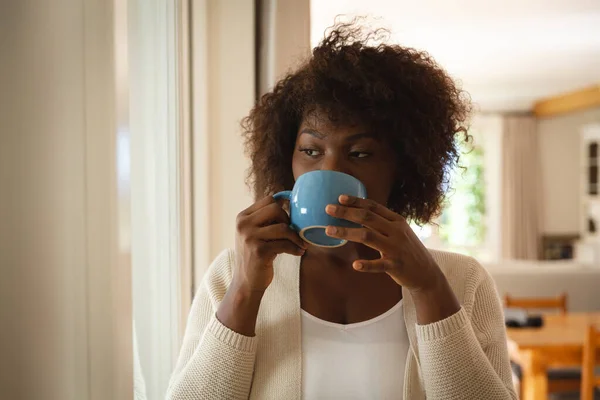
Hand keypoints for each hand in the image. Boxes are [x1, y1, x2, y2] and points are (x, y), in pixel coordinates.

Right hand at [234, 196, 306, 293]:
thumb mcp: (254, 233)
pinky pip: (284, 244)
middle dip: (288, 220)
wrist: (246, 282)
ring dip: (296, 237)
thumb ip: (265, 219)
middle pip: (275, 209)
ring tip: (301, 244)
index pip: (268, 200)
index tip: (289, 220)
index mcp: (242, 217)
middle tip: (292, 233)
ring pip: (283, 227)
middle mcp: (243, 225)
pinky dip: (295, 248)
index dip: (282, 208)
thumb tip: (287, 199)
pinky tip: (299, 252)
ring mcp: (249, 238)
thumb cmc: (255, 255)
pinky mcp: (259, 251)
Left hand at [324, 195, 443, 291]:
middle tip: (327, 209)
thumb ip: (382, 222)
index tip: (340, 197)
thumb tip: (359, 213)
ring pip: (368, 237)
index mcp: (397, 221)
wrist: (427, 273)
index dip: (356, 201)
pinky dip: (367, 265)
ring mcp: (396, 248)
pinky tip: (355, 265)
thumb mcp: (399, 232)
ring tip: (328, 231)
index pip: (373, 207)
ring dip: (347, 232)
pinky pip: (379, 265)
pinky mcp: (396, 266)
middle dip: (346, 212)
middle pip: (367, 218)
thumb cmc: (407, 251)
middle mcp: (396, 232)